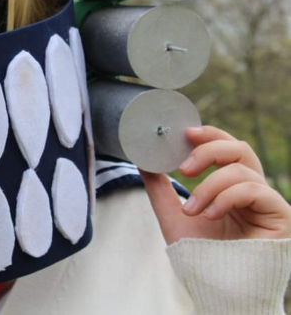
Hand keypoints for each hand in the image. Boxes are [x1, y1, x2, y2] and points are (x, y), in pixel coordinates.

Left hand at [140, 125, 290, 244]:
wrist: (218, 289)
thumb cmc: (200, 257)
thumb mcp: (174, 217)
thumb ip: (160, 190)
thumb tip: (144, 161)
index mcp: (231, 188)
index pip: (226, 150)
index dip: (210, 135)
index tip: (185, 133)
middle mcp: (252, 191)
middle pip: (240, 149)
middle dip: (209, 150)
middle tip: (184, 167)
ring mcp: (267, 203)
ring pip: (242, 169)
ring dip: (210, 186)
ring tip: (194, 210)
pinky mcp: (281, 215)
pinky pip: (254, 190)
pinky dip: (227, 198)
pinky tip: (211, 214)